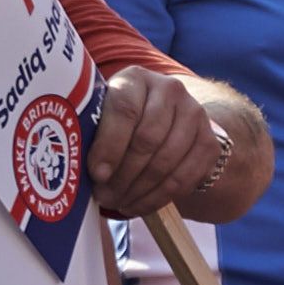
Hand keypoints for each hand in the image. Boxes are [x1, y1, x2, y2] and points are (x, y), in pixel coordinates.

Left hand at [91, 68, 229, 214]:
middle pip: (148, 138)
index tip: (97, 174)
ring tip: (119, 202)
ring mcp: (195, 115)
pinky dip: (158, 197)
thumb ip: (92, 132)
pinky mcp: (210, 142)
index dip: (110, 145)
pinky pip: (184, 177)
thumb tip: (73, 168)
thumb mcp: (103, 114)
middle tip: (105, 195)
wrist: (166, 120)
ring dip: (140, 189)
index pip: (125, 111)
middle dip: (124, 174)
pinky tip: (138, 205)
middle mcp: (171, 90)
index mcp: (137, 78)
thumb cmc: (120, 121)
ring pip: (166, 161)